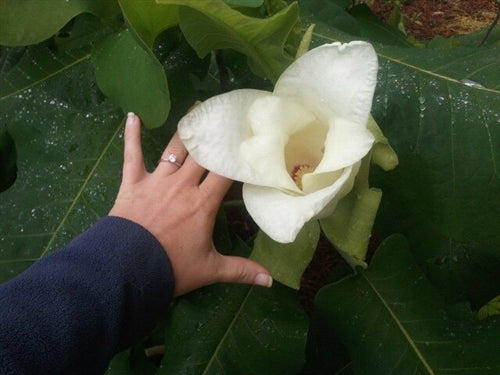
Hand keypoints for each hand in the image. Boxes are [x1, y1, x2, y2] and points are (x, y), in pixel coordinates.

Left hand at [109, 113, 271, 295]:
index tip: (249, 140)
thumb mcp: (210, 269)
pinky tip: (133, 116)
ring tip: (196, 108)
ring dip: (185, 130)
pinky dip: (131, 136)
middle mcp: (182, 184)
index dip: (237, 156)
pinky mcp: (132, 182)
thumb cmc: (171, 267)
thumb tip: (270, 280)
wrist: (127, 269)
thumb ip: (241, 270)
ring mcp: (156, 180)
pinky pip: (132, 155)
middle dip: (215, 135)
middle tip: (226, 115)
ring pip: (174, 149)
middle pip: (202, 154)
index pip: (225, 172)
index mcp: (203, 202)